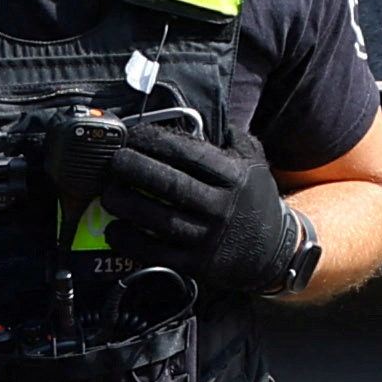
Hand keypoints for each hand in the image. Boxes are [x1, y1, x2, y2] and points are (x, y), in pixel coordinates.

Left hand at [44, 116, 311, 301]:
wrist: (275, 253)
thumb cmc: (255, 201)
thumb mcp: (255, 164)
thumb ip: (234, 139)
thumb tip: (205, 116)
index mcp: (234, 177)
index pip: (190, 154)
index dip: (157, 142)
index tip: (132, 135)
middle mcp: (222, 206)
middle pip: (171, 185)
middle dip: (136, 170)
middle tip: (112, 161)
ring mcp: (209, 238)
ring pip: (161, 219)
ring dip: (128, 205)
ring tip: (107, 194)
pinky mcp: (198, 265)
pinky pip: (159, 253)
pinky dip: (133, 242)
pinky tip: (113, 231)